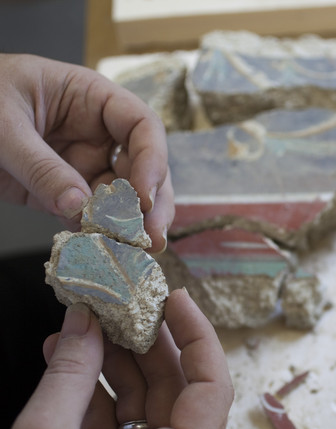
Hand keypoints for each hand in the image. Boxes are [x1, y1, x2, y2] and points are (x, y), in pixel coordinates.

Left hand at [0, 53, 173, 251]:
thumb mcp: (1, 125)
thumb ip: (40, 165)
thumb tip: (79, 206)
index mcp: (91, 99)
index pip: (142, 125)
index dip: (152, 160)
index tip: (143, 196)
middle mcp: (96, 134)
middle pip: (143, 168)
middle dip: (152, 204)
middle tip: (152, 237)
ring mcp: (82, 165)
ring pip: (123, 199)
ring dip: (131, 225)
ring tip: (135, 251)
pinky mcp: (63, 194)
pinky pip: (89, 218)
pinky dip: (97, 237)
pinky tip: (104, 254)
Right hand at [0, 289, 232, 428]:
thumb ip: (69, 375)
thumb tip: (83, 320)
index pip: (211, 389)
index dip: (199, 337)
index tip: (175, 300)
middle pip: (175, 389)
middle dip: (148, 341)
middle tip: (125, 302)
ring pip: (141, 401)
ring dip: (115, 358)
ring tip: (88, 321)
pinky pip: (112, 420)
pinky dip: (92, 386)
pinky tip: (67, 355)